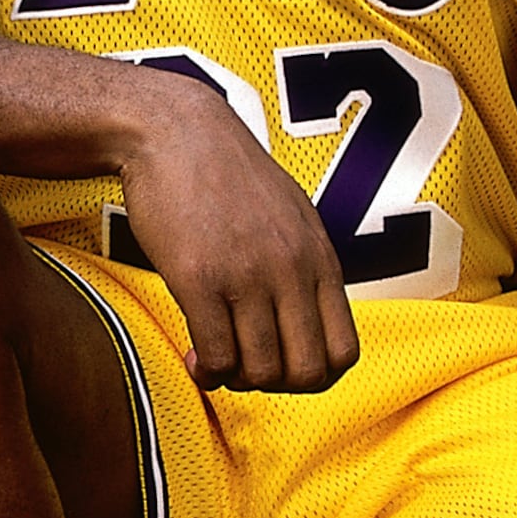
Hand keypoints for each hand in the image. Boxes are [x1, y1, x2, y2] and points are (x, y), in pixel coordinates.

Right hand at [105, 73, 359, 391]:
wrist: (173, 132)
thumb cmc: (226, 173)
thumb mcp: (291, 215)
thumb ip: (306, 266)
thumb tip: (308, 319)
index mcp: (319, 257)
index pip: (343, 352)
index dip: (312, 376)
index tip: (280, 364)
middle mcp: (290, 270)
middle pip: (305, 373)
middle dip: (274, 386)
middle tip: (245, 368)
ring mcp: (246, 276)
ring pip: (260, 372)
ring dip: (235, 379)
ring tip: (215, 359)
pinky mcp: (198, 279)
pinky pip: (215, 356)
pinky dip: (206, 371)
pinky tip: (194, 355)